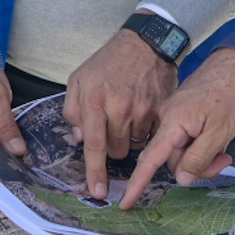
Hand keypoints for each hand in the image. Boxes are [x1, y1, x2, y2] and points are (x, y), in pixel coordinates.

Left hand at [65, 26, 178, 200]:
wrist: (144, 43)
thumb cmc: (109, 61)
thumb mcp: (79, 78)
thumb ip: (73, 109)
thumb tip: (80, 137)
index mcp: (95, 101)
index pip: (95, 146)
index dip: (96, 172)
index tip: (98, 192)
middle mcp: (119, 107)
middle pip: (116, 151)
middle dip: (112, 145)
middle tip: (112, 125)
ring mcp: (142, 109)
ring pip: (134, 146)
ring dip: (129, 138)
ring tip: (127, 114)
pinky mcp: (161, 109)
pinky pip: (151, 136)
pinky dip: (145, 131)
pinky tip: (141, 113)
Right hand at [118, 47, 234, 208]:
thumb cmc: (230, 94)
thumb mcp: (219, 132)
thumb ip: (199, 158)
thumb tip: (181, 179)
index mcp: (173, 122)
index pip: (150, 160)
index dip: (137, 184)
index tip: (124, 203)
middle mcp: (168, 120)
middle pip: (173, 160)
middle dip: (197, 167)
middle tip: (223, 161)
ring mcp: (175, 117)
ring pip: (182, 152)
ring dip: (202, 157)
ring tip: (224, 147)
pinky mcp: (183, 116)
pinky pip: (187, 140)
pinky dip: (201, 146)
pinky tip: (217, 138)